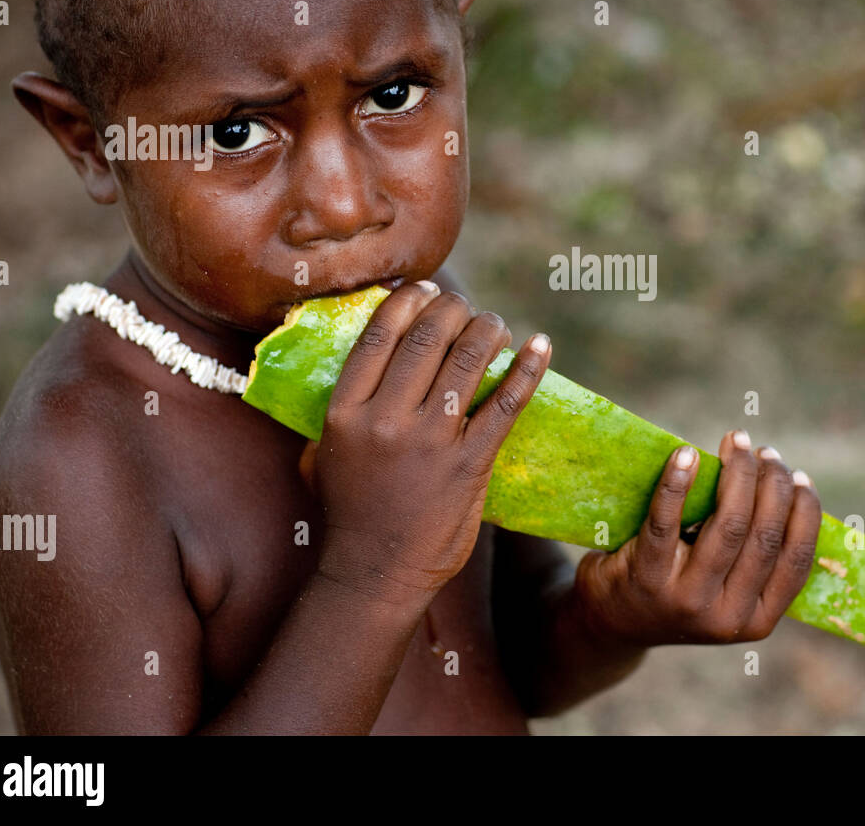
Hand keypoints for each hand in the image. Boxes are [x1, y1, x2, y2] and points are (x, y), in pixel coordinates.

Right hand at [312, 281, 549, 598]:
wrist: (375, 574)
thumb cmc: (349, 512)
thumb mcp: (324, 453)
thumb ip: (336, 408)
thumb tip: (359, 359)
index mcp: (345, 412)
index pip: (379, 334)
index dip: (408, 301)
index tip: (426, 290)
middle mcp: (386, 419)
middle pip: (427, 337)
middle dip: (453, 309)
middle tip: (465, 307)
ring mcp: (430, 441)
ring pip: (468, 360)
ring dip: (489, 330)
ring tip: (496, 325)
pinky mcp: (470, 464)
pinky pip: (505, 404)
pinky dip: (527, 369)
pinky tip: (540, 345)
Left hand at [573, 431, 820, 646]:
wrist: (613, 620)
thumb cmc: (681, 589)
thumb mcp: (727, 591)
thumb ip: (755, 557)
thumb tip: (786, 485)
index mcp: (757, 620)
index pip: (796, 559)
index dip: (805, 512)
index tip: (801, 477)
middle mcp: (726, 616)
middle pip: (764, 535)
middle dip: (773, 483)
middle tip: (766, 452)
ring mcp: (685, 598)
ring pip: (727, 525)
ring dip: (738, 473)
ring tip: (737, 442)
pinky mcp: (646, 577)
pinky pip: (667, 520)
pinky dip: (678, 481)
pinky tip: (685, 454)